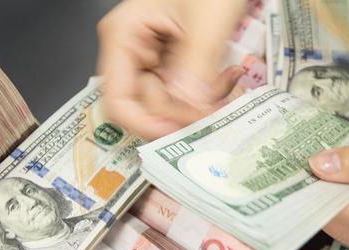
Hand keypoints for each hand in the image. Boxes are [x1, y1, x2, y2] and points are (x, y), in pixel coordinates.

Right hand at [97, 0, 246, 139]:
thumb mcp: (206, 21)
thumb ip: (195, 67)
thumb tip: (187, 110)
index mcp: (123, 37)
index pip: (117, 101)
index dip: (147, 123)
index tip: (181, 130)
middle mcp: (131, 51)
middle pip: (148, 106)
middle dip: (185, 110)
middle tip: (219, 101)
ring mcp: (153, 57)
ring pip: (171, 104)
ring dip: (202, 102)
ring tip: (231, 82)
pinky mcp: (173, 61)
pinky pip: (185, 92)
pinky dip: (208, 92)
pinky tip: (229, 77)